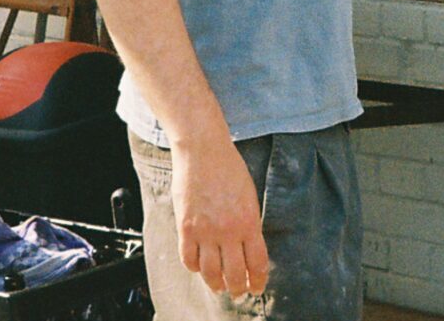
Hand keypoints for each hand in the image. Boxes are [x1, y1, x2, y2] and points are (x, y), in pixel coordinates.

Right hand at [171, 134, 269, 296]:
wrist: (203, 150)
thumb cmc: (229, 169)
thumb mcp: (249, 197)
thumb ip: (248, 224)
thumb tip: (248, 250)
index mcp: (249, 222)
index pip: (257, 263)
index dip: (258, 280)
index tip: (258, 287)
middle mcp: (228, 231)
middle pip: (235, 274)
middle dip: (239, 288)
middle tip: (239, 292)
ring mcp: (205, 231)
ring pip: (210, 273)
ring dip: (216, 285)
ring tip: (219, 287)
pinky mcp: (185, 227)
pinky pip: (188, 259)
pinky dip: (195, 268)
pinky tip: (199, 267)